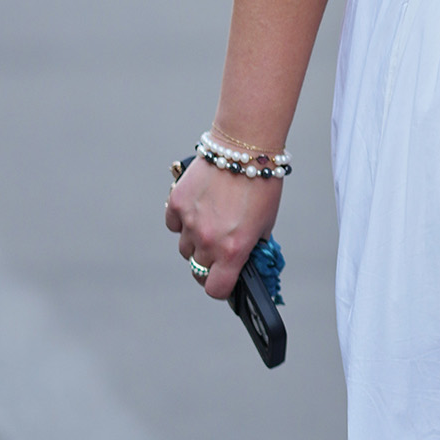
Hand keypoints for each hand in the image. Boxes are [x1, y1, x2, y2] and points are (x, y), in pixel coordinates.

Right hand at [165, 159, 284, 304]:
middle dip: (208, 266)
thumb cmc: (261, 185)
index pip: (215, 288)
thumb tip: (243, 260)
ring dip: (195, 243)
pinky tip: (198, 210)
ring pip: (184, 248)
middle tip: (219, 253)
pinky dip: (182, 222)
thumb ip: (251, 245)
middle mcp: (208, 240)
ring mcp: (189, 222)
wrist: (243, 150)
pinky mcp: (176, 204)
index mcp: (234, 249)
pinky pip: (173, 225)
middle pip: (198, 270)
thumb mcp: (266, 223)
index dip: (220, 289)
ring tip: (212, 224)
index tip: (224, 283)